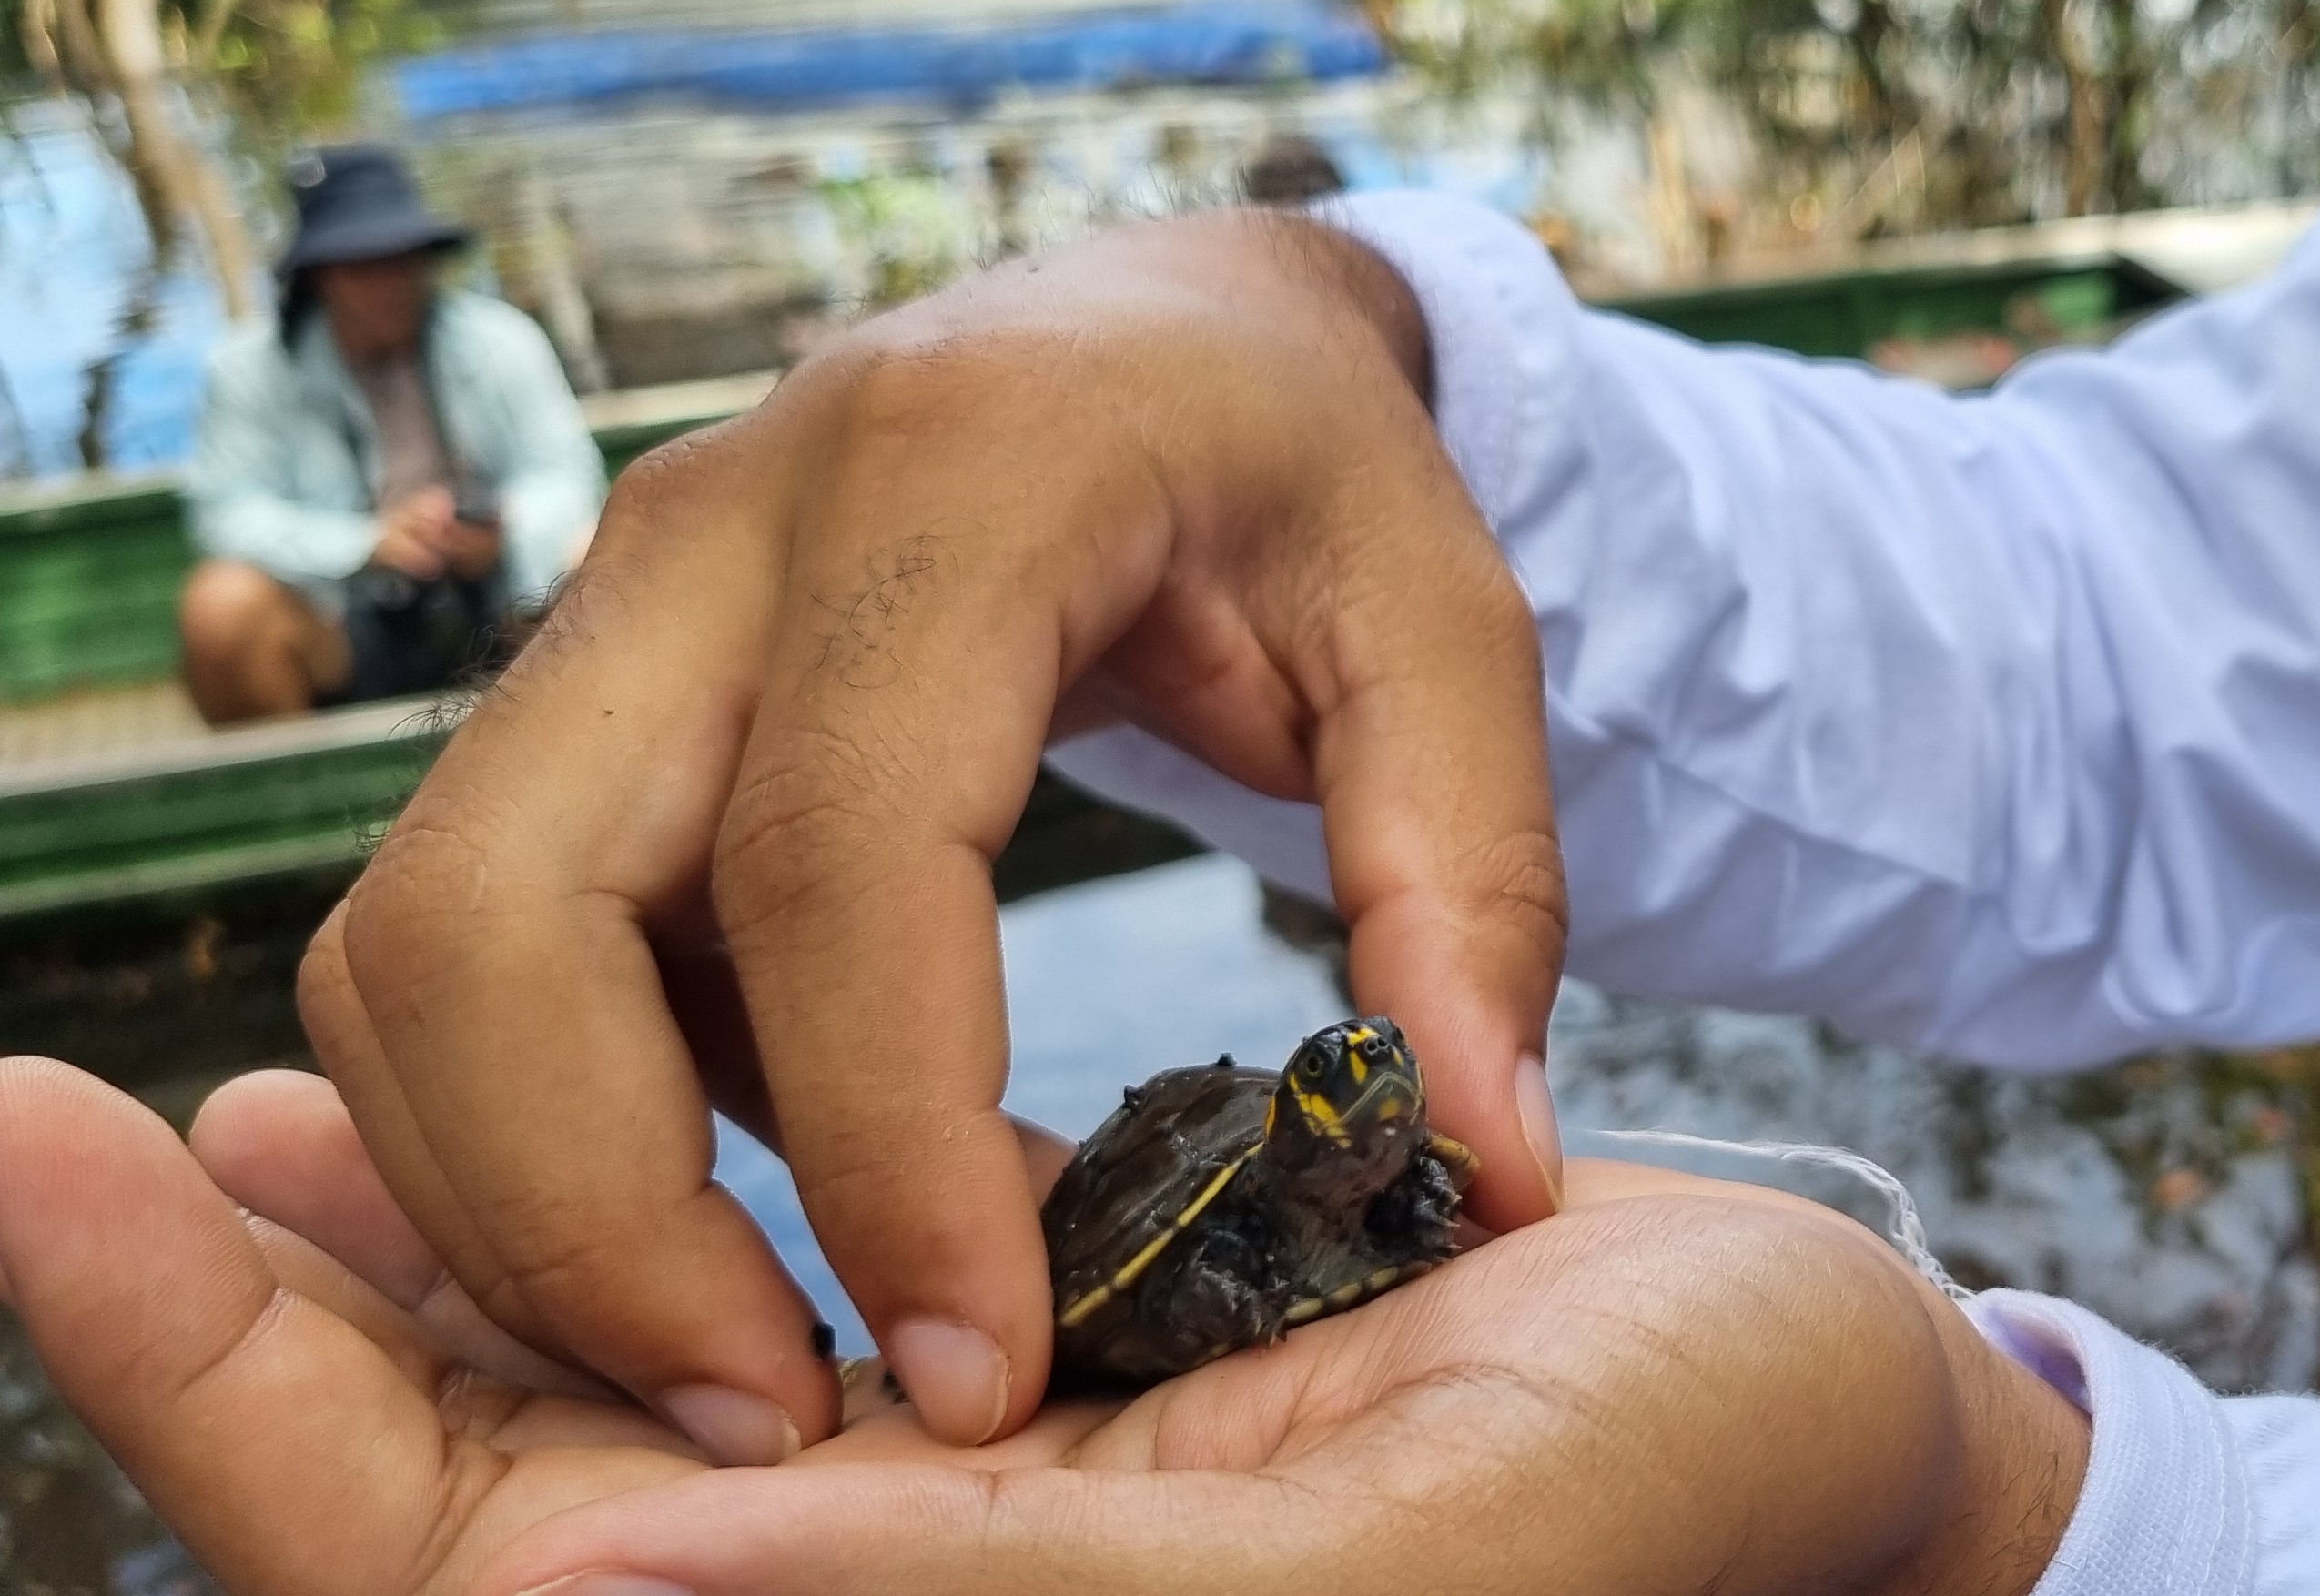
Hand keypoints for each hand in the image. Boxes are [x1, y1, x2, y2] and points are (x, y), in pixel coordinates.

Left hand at [0, 1061, 2084, 1595]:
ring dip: (390, 1259)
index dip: (250, 1393)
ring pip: (577, 1407)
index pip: (489, 1577)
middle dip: (246, 1339)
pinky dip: (599, 1200)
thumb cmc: (1668, 1497)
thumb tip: (584, 1586)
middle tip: (34, 1131)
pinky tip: (512, 1091)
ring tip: (203, 1125)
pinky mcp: (1028, 1393)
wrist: (1823, 1410)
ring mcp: (951, 1503)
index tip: (54, 1163)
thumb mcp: (1349, 1579)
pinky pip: (737, 1309)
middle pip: (467, 1508)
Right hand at [302, 211, 1567, 1458]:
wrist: (1161, 318)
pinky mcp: (574, 699)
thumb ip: (1479, 892)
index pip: (838, 853)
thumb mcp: (1452, 637)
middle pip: (503, 908)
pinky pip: (467, 946)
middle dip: (588, 1215)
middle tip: (780, 1422)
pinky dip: (548, 1118)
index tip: (975, 1364)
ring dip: (524, 1193)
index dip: (885, 1139)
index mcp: (957, 482)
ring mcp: (608, 610)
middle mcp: (715, 528)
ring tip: (745, 1364)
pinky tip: (745, 1216)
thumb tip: (1486, 1173)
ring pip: (422, 944)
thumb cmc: (1307, 473)